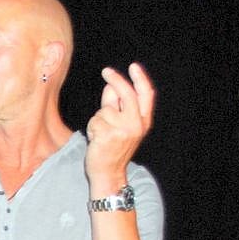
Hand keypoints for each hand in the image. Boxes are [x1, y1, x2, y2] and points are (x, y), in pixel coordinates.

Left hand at [85, 63, 155, 187]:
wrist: (108, 173)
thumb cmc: (112, 148)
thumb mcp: (120, 126)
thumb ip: (117, 106)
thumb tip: (111, 85)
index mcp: (143, 122)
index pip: (146, 96)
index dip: (140, 79)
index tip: (133, 66)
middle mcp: (136, 125)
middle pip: (127, 95)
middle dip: (116, 80)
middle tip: (106, 71)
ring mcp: (123, 130)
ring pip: (105, 110)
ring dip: (98, 119)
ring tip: (101, 134)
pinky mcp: (108, 135)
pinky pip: (95, 121)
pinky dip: (92, 128)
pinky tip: (96, 140)